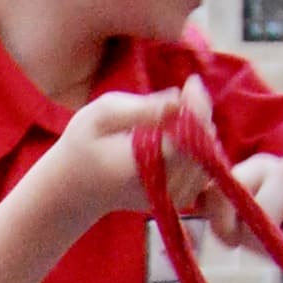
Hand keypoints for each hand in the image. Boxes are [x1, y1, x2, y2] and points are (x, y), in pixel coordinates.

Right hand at [39, 80, 218, 229]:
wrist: (74, 188)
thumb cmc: (83, 146)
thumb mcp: (101, 115)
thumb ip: (142, 108)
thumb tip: (178, 100)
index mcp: (143, 165)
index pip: (188, 136)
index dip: (197, 106)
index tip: (191, 82)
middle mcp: (163, 187)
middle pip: (203, 146)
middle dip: (199, 116)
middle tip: (185, 94)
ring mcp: (173, 198)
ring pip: (208, 157)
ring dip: (199, 132)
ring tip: (176, 116)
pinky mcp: (179, 200)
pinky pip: (203, 169)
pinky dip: (198, 149)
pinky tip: (178, 137)